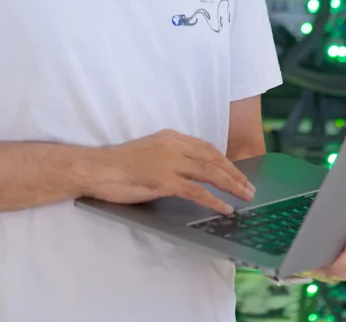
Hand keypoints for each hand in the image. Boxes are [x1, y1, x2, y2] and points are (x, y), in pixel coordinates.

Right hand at [83, 129, 255, 216]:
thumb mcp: (149, 151)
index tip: (237, 172)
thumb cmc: (118, 164)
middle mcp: (174, 146)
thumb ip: (168, 155)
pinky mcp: (164, 181)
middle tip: (249, 187)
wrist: (96, 168)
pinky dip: (213, 200)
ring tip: (245, 196)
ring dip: (231, 185)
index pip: (206, 147)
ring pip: (210, 173)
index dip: (225, 161)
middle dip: (235, 173)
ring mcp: (169, 163)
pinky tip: (224, 208)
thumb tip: (186, 170)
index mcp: (170, 137)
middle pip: (214, 158)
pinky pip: (196, 192)